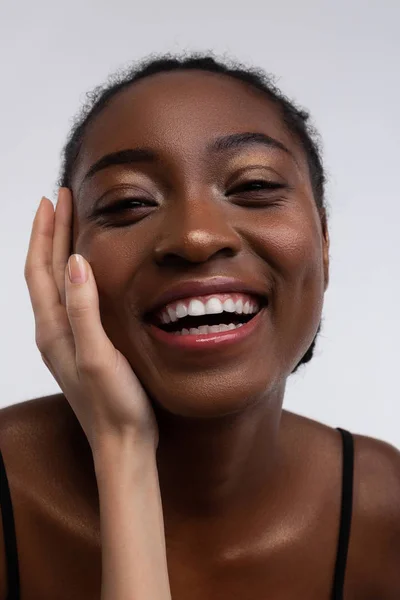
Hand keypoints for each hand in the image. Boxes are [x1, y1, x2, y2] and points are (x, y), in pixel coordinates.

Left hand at [24, 188, 158, 453]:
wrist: (122, 444)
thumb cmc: (113, 405)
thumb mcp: (97, 356)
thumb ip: (83, 310)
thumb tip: (73, 263)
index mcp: (53, 329)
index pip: (40, 269)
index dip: (46, 232)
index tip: (55, 198)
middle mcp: (53, 331)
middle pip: (44, 272)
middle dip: (50, 233)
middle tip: (61, 199)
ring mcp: (67, 340)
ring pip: (56, 284)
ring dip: (59, 250)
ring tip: (71, 226)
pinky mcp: (83, 347)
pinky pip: (71, 299)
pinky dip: (75, 275)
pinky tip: (89, 272)